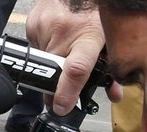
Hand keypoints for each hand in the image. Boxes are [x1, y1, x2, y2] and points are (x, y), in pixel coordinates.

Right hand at [26, 0, 120, 114]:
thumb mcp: (108, 38)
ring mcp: (45, 26)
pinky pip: (37, 47)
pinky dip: (46, 46)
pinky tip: (57, 35)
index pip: (76, 70)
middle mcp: (64, 31)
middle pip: (54, 72)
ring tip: (66, 43)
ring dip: (53, 60)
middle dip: (56, 83)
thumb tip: (113, 94)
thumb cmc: (96, 10)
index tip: (61, 107)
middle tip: (62, 84)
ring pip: (43, 60)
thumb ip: (111, 68)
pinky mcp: (32, 23)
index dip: (66, 93)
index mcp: (88, 36)